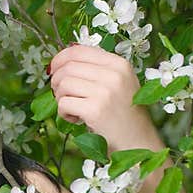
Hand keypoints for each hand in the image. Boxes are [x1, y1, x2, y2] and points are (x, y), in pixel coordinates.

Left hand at [47, 43, 164, 151]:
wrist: (138, 142)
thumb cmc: (123, 114)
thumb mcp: (117, 83)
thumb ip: (95, 70)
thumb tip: (61, 61)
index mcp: (119, 64)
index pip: (78, 50)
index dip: (59, 59)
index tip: (53, 70)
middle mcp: (114, 74)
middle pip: (67, 67)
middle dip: (57, 82)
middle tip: (62, 95)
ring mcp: (105, 92)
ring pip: (63, 84)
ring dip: (60, 98)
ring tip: (73, 108)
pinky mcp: (95, 110)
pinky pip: (63, 103)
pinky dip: (64, 113)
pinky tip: (76, 119)